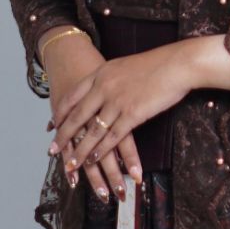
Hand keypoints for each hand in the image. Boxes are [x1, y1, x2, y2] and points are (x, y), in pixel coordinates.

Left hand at [50, 40, 215, 178]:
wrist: (177, 64)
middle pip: (77, 117)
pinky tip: (94, 160)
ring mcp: (117, 101)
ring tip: (70, 164)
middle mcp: (103, 87)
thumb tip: (101, 88)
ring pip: (92, 132)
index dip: (60, 114)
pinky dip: (101, 150)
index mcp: (100, 73)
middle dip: (63, 137)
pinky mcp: (132, 114)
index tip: (52, 126)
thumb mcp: (123, 66)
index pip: (72, 97)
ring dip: (80, 151)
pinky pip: (112, 137)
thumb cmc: (155, 64)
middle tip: (52, 151)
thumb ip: (109, 78)